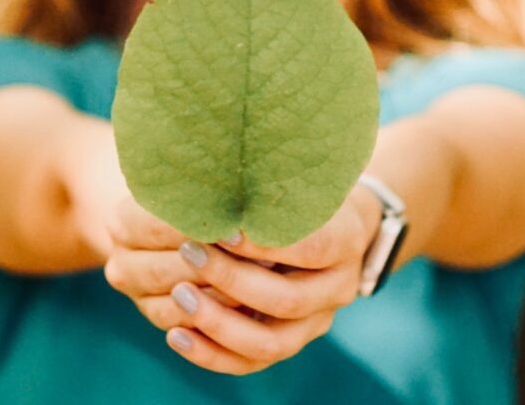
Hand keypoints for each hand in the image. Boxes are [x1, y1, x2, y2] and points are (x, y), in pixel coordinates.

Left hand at [103, 188, 381, 374]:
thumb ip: (270, 179)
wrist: (336, 225)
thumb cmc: (305, 188)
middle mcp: (338, 288)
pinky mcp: (289, 341)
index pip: (309, 247)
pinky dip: (212, 354)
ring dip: (218, 323)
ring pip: (269, 342)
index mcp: (347, 241)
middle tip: (187, 253)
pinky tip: (177, 334)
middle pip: (286, 299)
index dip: (263, 242)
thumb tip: (217, 161)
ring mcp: (316, 321)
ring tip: (178, 296)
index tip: (221, 229)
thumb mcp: (299, 173)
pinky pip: (251, 363)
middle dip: (231, 279)